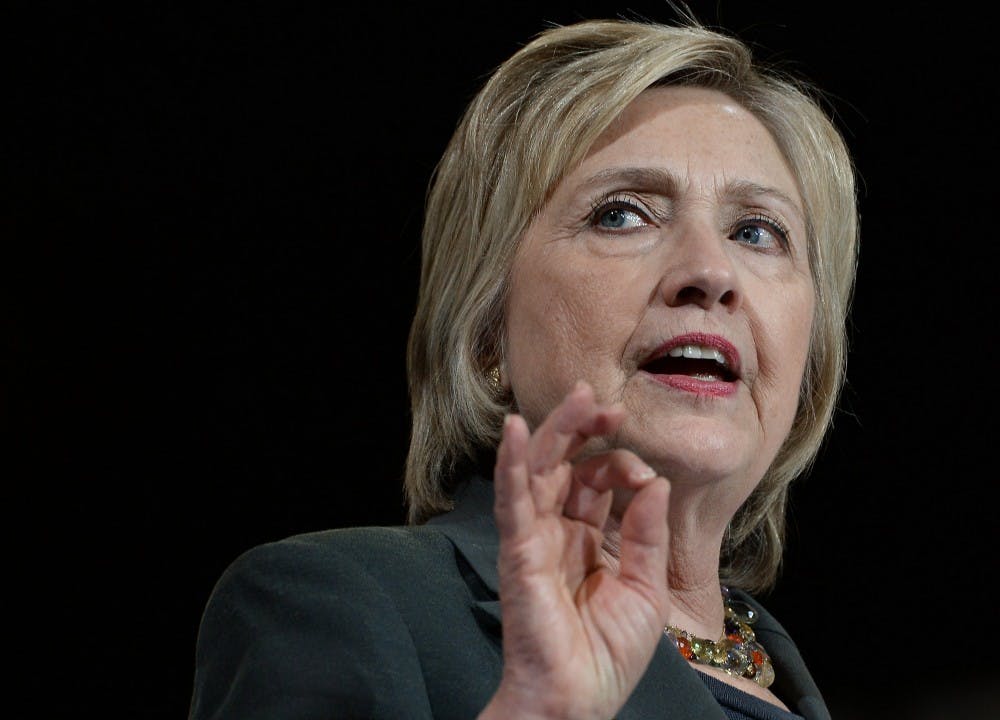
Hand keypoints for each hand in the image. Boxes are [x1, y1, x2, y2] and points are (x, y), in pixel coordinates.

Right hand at [479, 381, 670, 719]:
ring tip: (578, 399)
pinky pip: (512, 501)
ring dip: (555, 432)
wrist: (577, 699)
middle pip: (564, 464)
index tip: (648, 477)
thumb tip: (656, 481)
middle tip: (606, 403)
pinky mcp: (518, 552)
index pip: (597, 481)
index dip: (622, 465)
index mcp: (585, 538)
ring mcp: (534, 538)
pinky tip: (514, 431)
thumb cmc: (607, 653)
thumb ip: (647, 534)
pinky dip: (509, 464)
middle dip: (584, 430)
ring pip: (538, 471)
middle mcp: (557, 531)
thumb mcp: (646, 588)